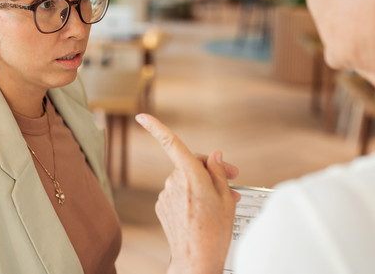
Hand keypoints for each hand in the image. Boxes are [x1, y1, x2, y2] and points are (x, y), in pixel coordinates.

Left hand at [136, 113, 238, 273]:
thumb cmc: (214, 231)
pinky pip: (177, 193)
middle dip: (209, 169)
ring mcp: (165, 194)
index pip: (171, 143)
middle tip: (231, 179)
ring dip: (200, 185)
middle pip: (190, 164)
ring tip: (218, 203)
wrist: (196, 259)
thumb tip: (215, 156)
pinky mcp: (161, 206)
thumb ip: (219, 171)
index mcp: (191, 174)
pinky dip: (189, 197)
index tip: (142, 116)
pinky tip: (201, 211)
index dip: (156, 127)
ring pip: (185, 180)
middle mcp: (174, 181)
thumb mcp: (226, 197)